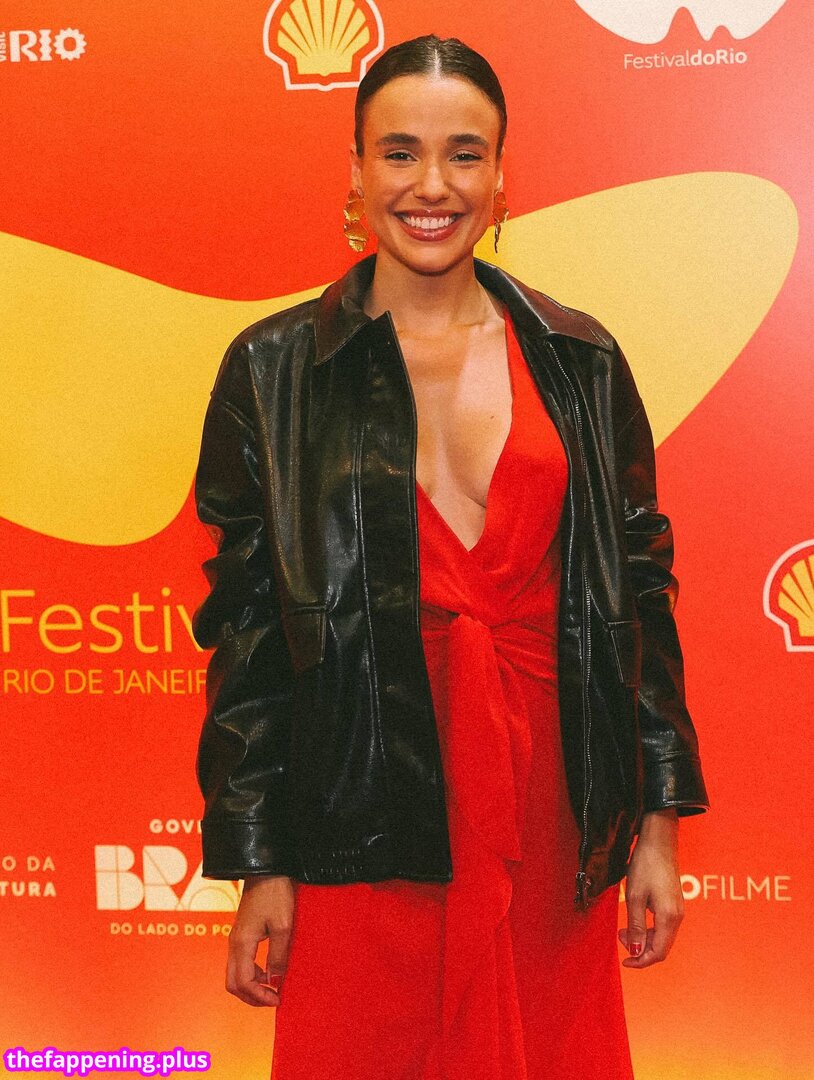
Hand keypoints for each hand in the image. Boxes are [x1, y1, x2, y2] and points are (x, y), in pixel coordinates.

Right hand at [226, 874, 295, 1005]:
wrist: (266, 868)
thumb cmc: (275, 894)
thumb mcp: (283, 926)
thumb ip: (278, 956)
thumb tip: (275, 982)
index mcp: (242, 944)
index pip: (243, 983)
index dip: (259, 996)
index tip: (278, 1000)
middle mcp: (234, 944)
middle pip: (233, 984)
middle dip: (252, 997)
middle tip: (273, 999)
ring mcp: (235, 938)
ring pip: (235, 974)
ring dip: (251, 987)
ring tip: (272, 988)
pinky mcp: (241, 933)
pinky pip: (240, 963)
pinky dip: (251, 974)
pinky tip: (268, 972)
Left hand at [618, 808, 683, 968]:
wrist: (659, 841)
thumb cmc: (645, 866)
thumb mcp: (634, 897)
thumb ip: (636, 926)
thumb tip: (636, 951)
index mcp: (669, 918)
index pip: (658, 953)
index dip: (640, 961)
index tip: (624, 961)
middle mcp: (677, 917)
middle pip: (661, 947)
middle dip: (640, 948)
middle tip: (620, 937)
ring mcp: (677, 909)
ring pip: (662, 936)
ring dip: (643, 938)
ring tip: (624, 928)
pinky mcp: (673, 902)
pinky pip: (662, 925)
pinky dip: (648, 928)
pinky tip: (635, 918)